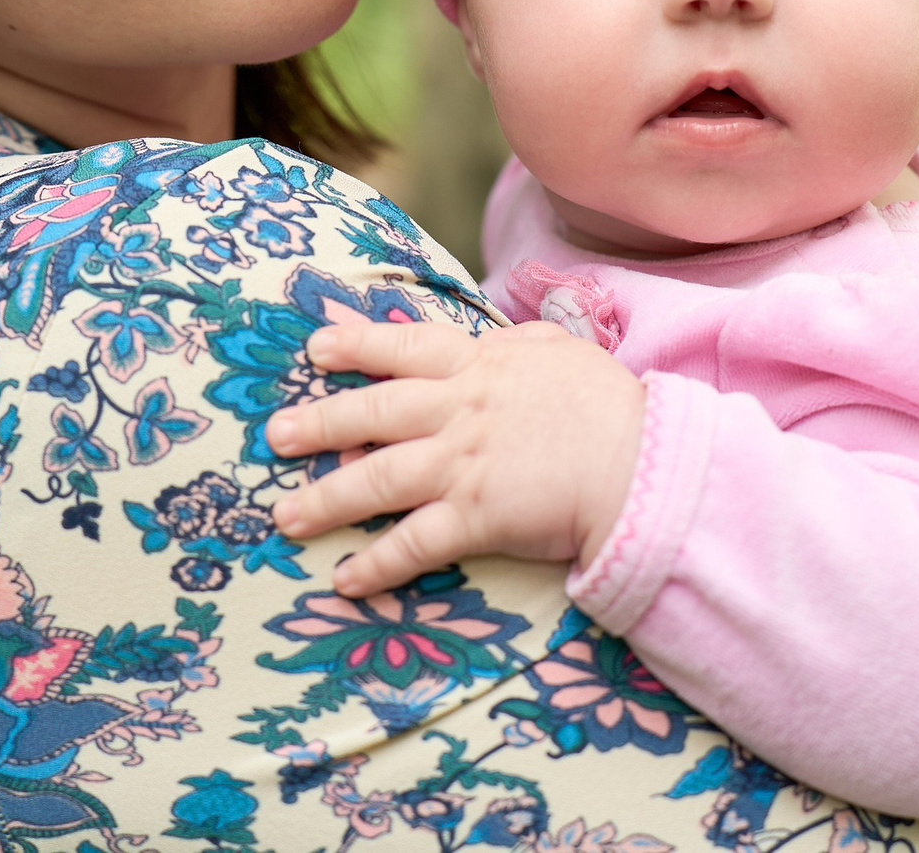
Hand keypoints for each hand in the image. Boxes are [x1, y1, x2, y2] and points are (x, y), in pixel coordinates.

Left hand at [266, 319, 644, 596]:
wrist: (642, 464)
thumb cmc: (610, 408)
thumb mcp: (560, 354)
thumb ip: (520, 344)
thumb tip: (498, 339)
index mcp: (480, 365)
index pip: (405, 347)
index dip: (357, 344)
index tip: (316, 346)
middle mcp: (459, 410)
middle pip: (374, 412)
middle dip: (319, 423)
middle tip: (276, 436)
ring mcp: (462, 463)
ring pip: (378, 477)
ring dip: (326, 499)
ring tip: (287, 515)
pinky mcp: (475, 516)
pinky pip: (414, 542)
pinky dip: (377, 563)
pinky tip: (345, 579)